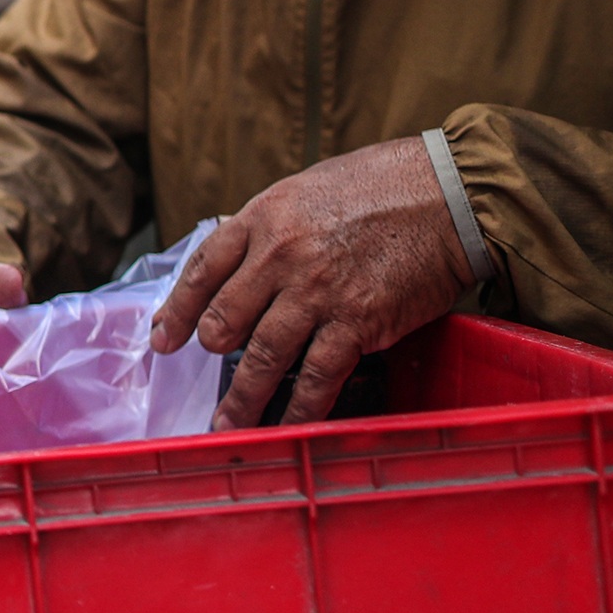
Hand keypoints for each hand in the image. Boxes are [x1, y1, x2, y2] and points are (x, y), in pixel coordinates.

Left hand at [148, 136, 473, 427]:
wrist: (449, 193)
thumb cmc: (383, 184)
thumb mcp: (308, 189)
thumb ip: (273, 229)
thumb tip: (244, 266)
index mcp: (264, 218)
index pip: (202, 269)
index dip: (178, 311)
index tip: (163, 340)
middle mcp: (281, 256)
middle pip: (225, 318)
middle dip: (212, 353)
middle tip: (205, 380)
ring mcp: (318, 292)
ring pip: (264, 356)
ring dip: (243, 398)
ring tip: (228, 427)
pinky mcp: (358, 322)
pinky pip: (318, 376)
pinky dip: (300, 408)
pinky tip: (288, 427)